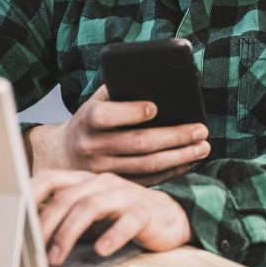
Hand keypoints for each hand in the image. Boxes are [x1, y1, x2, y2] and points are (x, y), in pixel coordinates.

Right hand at [25, 85, 209, 184]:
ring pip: (146, 165)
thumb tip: (158, 81)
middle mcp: (93, 146)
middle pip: (137, 143)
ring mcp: (103, 169)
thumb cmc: (90, 120)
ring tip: (203, 147)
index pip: (106, 116)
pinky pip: (148, 180)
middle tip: (201, 130)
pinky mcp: (115, 185)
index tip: (156, 108)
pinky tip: (189, 161)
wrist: (62, 154)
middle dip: (173, 137)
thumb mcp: (96, 101)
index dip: (131, 112)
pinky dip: (172, 171)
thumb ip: (120, 91)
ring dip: (179, 157)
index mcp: (87, 119)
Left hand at [33, 169, 191, 265]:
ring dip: (69, 233)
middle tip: (32, 248)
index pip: (51, 178)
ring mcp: (125, 195)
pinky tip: (100, 250)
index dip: (30, 193)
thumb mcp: (91, 214)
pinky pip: (126, 221)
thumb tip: (27, 230)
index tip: (13, 214)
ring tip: (56, 257)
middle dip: (45, 223)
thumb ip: (65, 215)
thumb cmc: (123, 216)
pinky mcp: (144, 212)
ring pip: (91, 207)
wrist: (170, 218)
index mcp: (86, 181)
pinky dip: (111, 236)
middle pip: (67, 197)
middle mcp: (103, 183)